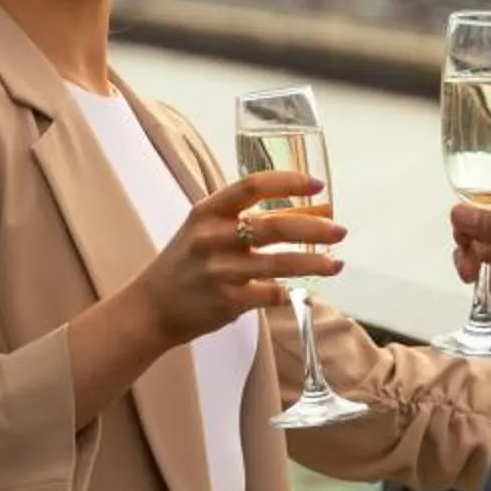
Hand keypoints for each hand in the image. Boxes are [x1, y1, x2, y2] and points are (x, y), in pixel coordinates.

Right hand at [132, 173, 346, 344]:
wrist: (150, 308)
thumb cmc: (187, 264)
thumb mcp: (207, 231)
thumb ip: (250, 219)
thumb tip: (312, 213)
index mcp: (207, 211)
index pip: (252, 186)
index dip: (289, 182)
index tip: (318, 185)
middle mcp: (211, 237)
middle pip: (273, 226)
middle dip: (313, 228)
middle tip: (339, 230)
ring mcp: (219, 271)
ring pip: (279, 264)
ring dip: (314, 263)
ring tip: (337, 263)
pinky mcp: (227, 302)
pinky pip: (271, 294)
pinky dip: (290, 292)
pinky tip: (305, 291)